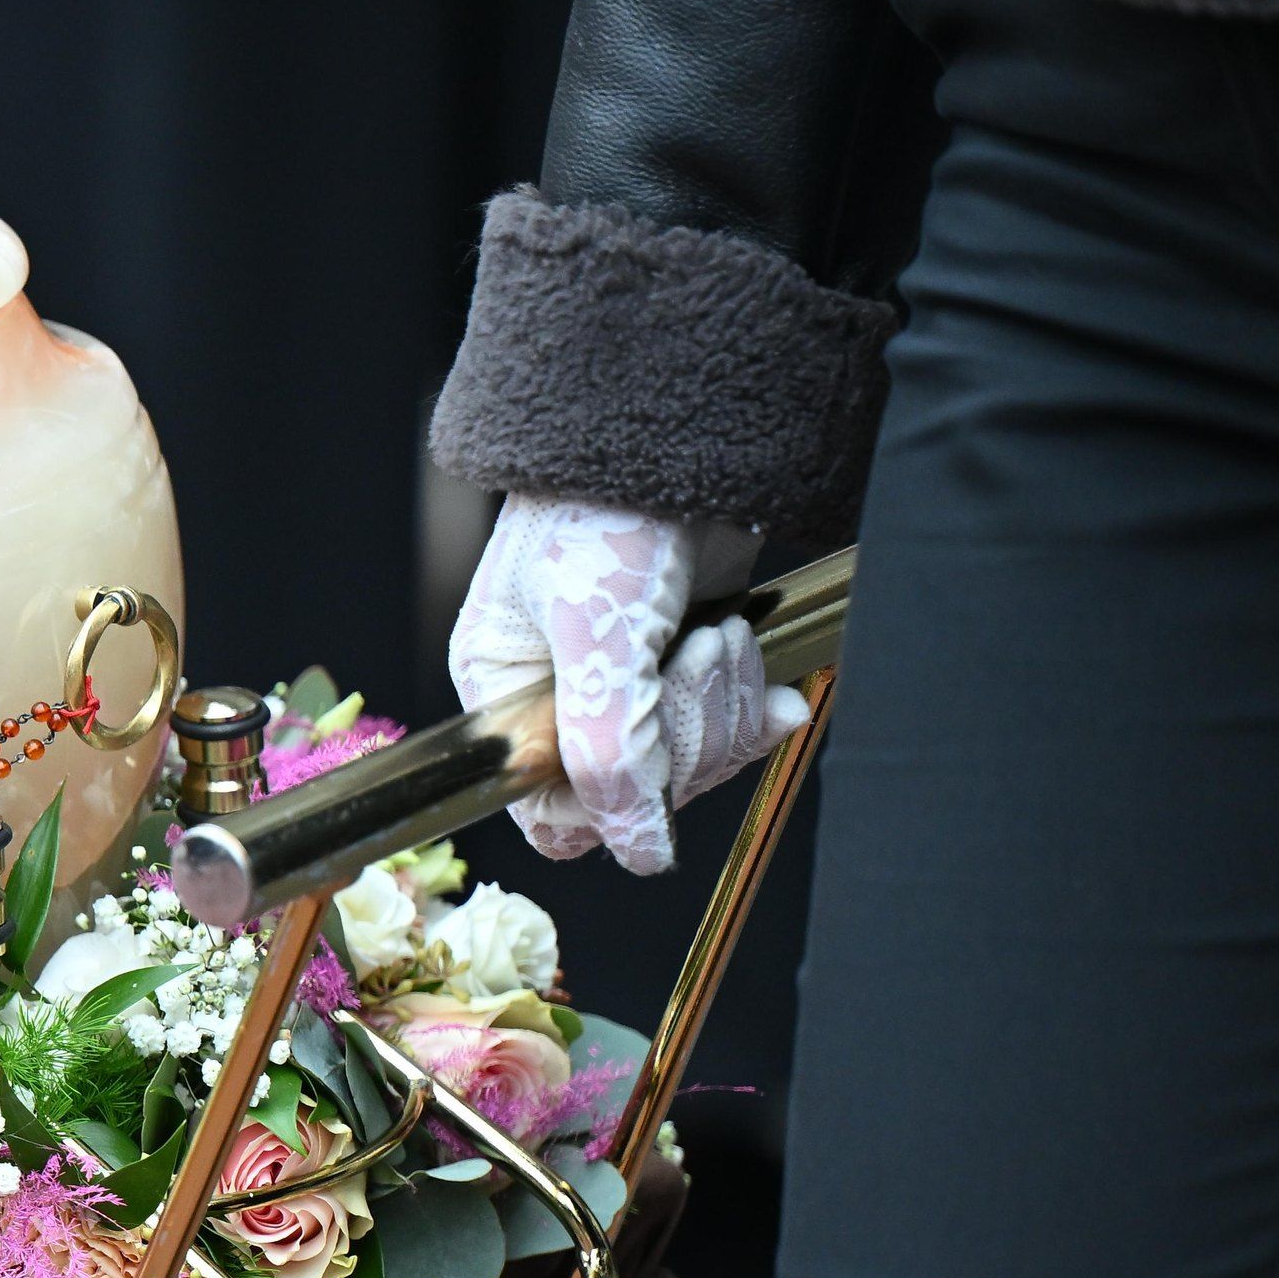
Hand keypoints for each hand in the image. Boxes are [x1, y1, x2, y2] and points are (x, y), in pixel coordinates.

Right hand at [446, 496, 807, 874]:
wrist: (684, 425)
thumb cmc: (607, 511)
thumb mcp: (599, 635)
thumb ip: (609, 752)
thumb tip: (637, 852)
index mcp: (503, 691)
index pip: (551, 808)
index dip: (611, 804)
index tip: (653, 766)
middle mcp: (557, 694)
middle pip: (632, 789)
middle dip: (685, 736)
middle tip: (696, 657)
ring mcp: (626, 678)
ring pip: (684, 764)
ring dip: (722, 711)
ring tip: (724, 638)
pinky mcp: (682, 657)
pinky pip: (722, 728)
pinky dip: (753, 710)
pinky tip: (775, 690)